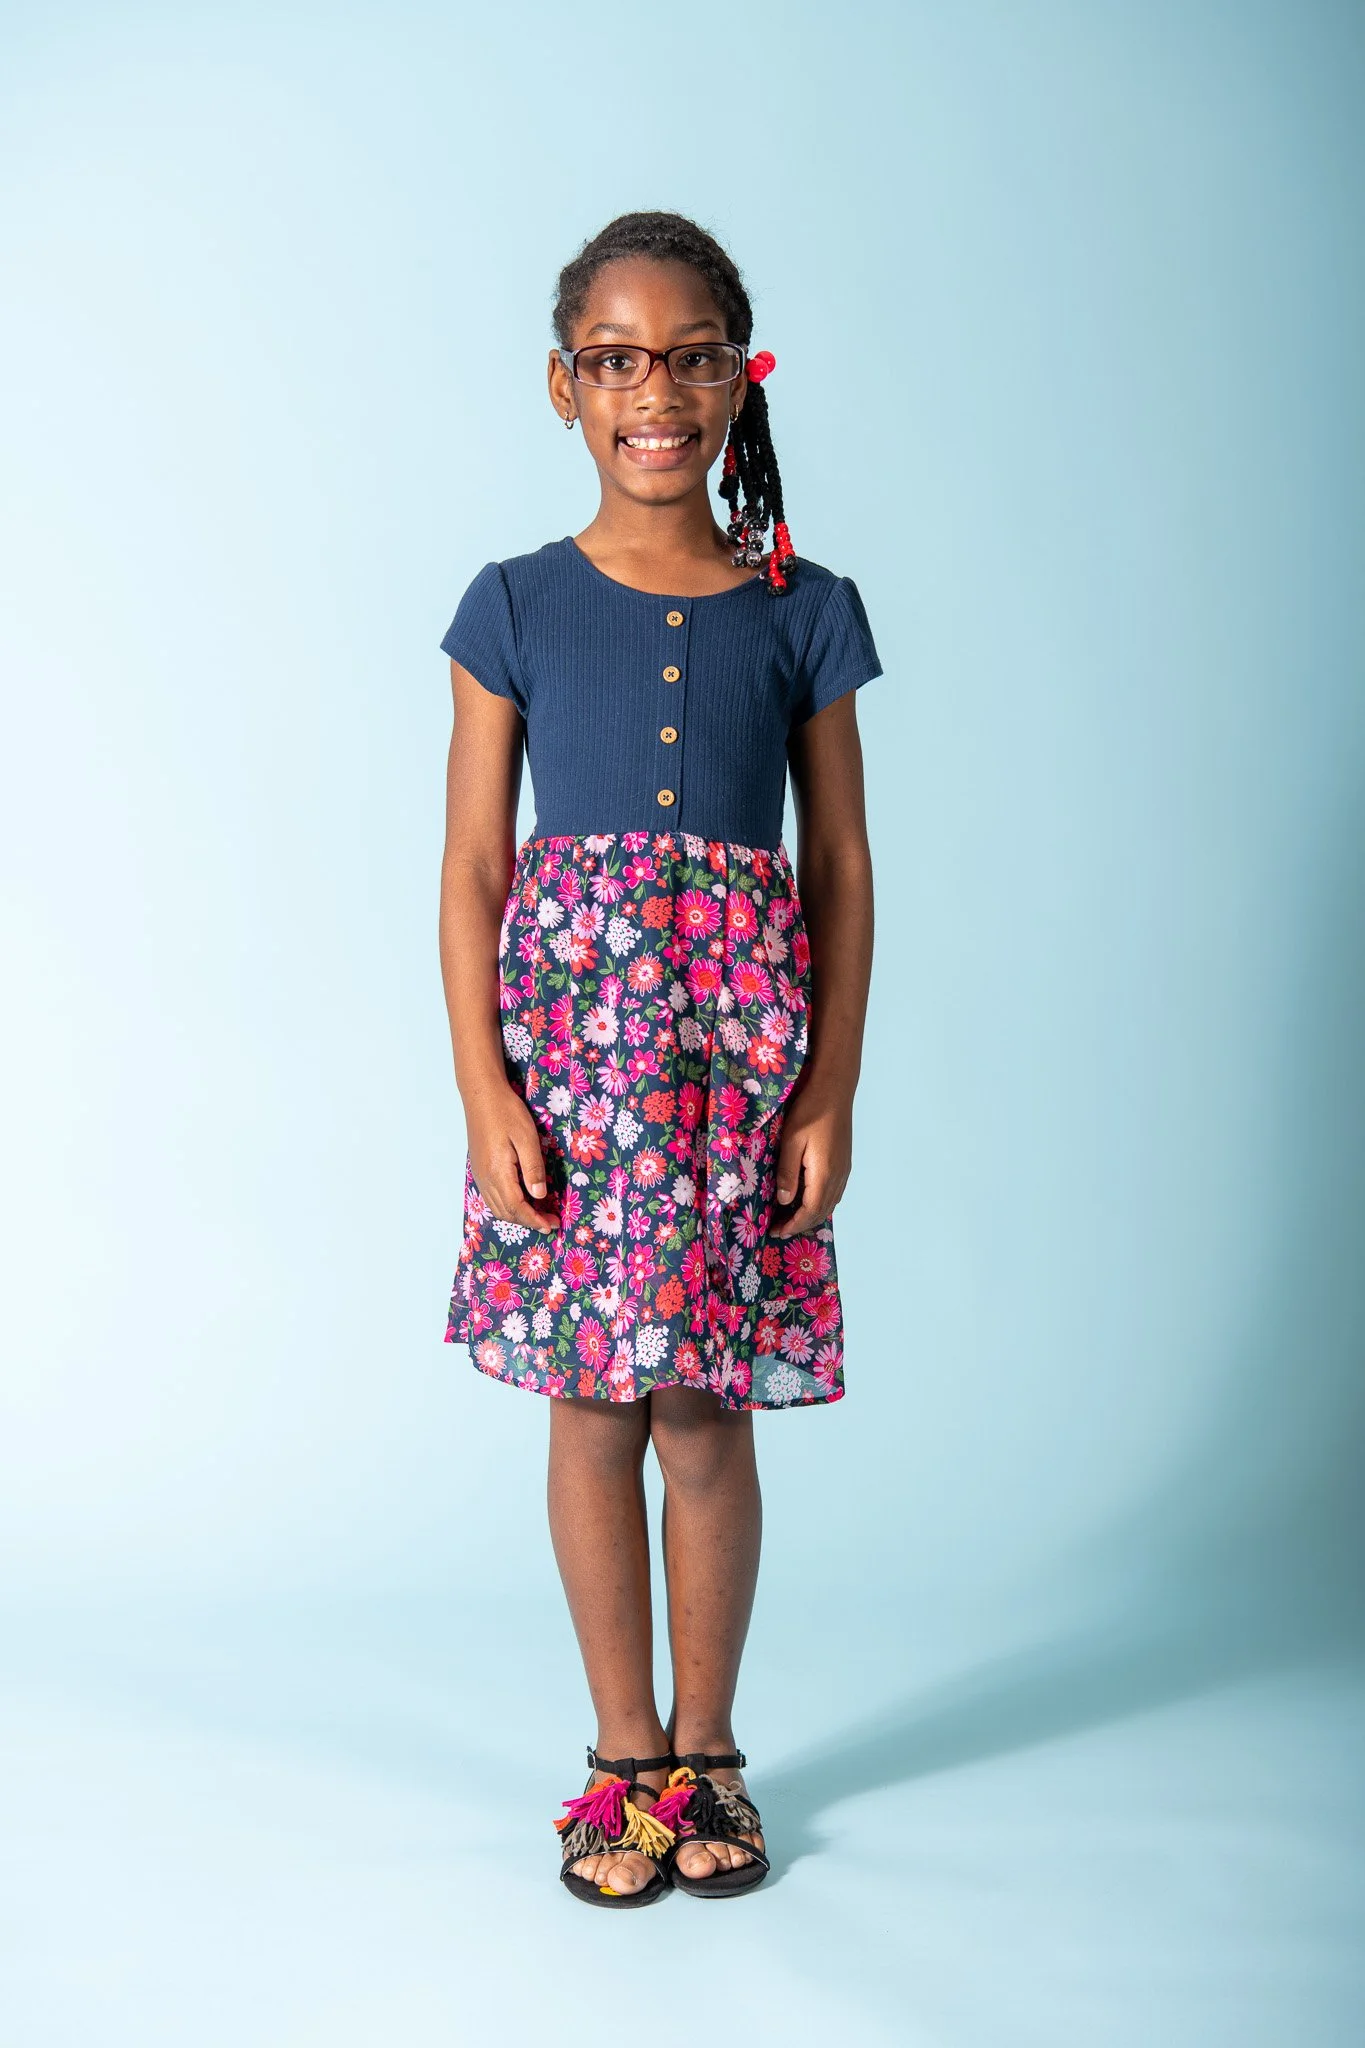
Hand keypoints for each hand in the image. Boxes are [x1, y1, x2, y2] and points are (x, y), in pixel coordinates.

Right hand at [465, 1083, 560, 1232]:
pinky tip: (520, 1200)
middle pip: (506, 1212)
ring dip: (517, 1216)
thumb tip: (540, 1195)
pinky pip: (491, 1197)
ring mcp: (480, 1174)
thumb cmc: (507, 1112)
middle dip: (528, 1221)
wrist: (481, 1095)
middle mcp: (486, 1178)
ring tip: (538, 1214)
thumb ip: (533, 1168)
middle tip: (550, 1221)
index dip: (535, 1220)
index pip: (517, 1207)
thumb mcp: (527, 1138)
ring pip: (497, 1207)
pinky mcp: (479, 1168)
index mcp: (498, 1172)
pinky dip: (506, 1206)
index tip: (551, 1225)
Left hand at [770, 1087, 852, 1238]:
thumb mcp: (791, 1140)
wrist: (835, 1089)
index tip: (776, 1232)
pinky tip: (808, 1199)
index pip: (810, 1211)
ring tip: (791, 1218)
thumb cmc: (810, 1110)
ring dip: (811, 1215)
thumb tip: (784, 1201)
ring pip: (830, 1203)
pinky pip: (834, 1192)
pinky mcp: (844, 1162)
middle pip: (822, 1211)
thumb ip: (788, 1172)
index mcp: (823, 1174)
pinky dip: (821, 1203)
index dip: (793, 1225)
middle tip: (780, 1229)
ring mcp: (844, 1169)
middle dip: (801, 1224)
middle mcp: (838, 1176)